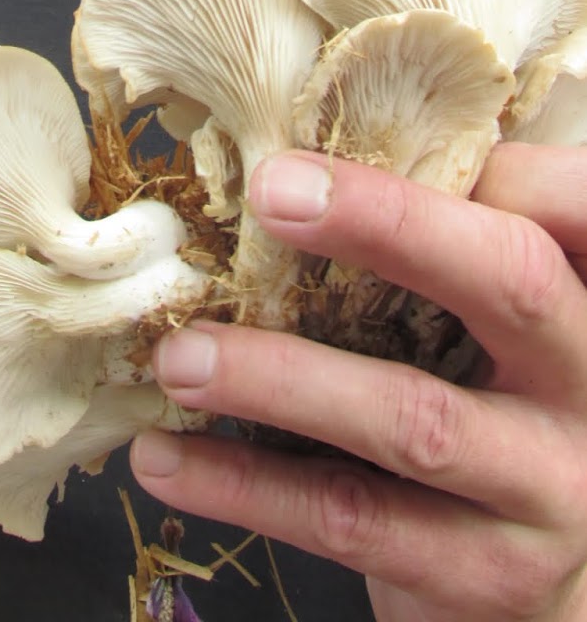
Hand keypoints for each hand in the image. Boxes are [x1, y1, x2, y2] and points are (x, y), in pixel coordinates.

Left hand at [130, 147, 586, 620]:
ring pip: (414, 420)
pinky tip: (169, 458)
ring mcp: (548, 488)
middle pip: (509, 282)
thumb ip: (444, 245)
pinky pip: (353, 522)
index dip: (501, 163)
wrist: (544, 577)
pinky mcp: (486, 575)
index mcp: (586, 301)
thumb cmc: (496, 409)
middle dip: (389, 225)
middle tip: (271, 192)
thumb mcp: (494, 325)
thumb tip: (303, 158)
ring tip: (180, 355)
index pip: (569, 206)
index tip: (398, 137)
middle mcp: (586, 383)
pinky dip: (247, 486)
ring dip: (279, 381)